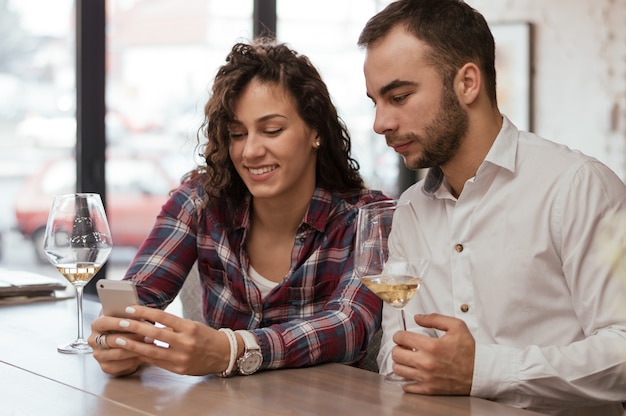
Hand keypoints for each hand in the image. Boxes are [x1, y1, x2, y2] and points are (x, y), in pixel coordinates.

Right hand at [89, 316, 144, 376]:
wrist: (124, 343)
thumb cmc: (125, 328)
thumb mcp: (126, 319)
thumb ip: (130, 316)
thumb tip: (141, 312)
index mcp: (96, 326)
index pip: (103, 323)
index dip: (116, 323)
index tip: (129, 322)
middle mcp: (93, 341)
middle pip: (111, 340)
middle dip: (132, 338)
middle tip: (148, 335)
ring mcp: (99, 355)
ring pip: (118, 353)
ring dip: (136, 349)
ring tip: (150, 344)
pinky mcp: (106, 367)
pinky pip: (122, 364)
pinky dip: (135, 359)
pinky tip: (145, 354)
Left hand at [90, 305, 231, 375]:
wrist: (223, 354)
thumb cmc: (206, 337)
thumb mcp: (192, 325)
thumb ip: (173, 325)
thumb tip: (148, 322)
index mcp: (189, 327)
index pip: (163, 317)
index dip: (145, 313)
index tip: (130, 309)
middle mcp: (186, 342)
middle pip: (155, 334)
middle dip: (135, 328)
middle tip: (120, 323)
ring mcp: (182, 357)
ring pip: (152, 351)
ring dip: (133, 345)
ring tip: (120, 340)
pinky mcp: (179, 369)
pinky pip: (157, 362)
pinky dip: (144, 356)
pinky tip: (133, 352)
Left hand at [391, 313, 474, 394]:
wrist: (480, 372)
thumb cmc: (469, 350)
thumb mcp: (456, 326)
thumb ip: (434, 318)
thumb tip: (417, 317)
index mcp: (431, 346)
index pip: (401, 338)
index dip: (399, 335)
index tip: (402, 336)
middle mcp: (426, 362)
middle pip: (396, 354)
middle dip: (398, 348)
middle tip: (404, 347)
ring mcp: (426, 378)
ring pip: (398, 370)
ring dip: (400, 363)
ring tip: (408, 359)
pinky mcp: (429, 389)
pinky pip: (407, 386)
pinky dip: (406, 380)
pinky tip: (412, 373)